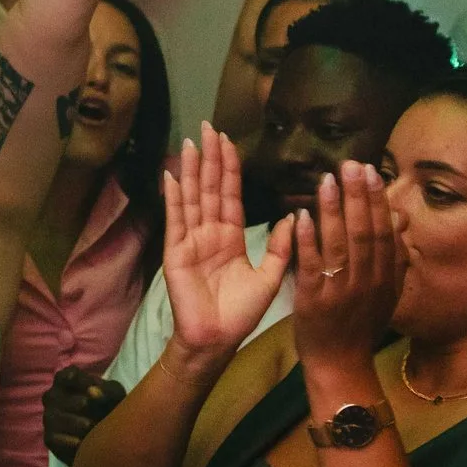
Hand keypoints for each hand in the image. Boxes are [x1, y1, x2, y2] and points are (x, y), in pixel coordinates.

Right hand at [44, 367, 121, 465]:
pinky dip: (66, 440)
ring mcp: (50, 418)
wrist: (108, 437)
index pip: (62, 376)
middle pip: (53, 396)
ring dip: (71, 420)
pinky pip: (53, 438)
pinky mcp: (50, 438)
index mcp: (66, 382)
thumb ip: (106, 391)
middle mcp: (53, 398)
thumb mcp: (114, 396)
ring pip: (52, 417)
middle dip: (70, 400)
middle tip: (85, 403)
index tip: (87, 383)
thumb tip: (92, 391)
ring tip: (89, 425)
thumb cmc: (109, 406)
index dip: (70, 377)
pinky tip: (80, 442)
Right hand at [161, 123, 292, 356]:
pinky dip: (173, 197)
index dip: (230, 168)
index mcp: (232, 237)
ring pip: (194, 197)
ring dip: (192, 169)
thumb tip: (294, 216)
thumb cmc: (242, 313)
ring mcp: (191, 240)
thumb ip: (281, 246)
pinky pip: (176, 219)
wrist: (217, 339)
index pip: (232, 194)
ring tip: (192, 141)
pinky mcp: (176, 251)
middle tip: (209, 126)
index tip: (229, 141)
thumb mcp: (270, 277)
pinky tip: (172, 175)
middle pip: (211, 188)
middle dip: (211, 157)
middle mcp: (210, 233)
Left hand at [289, 162, 403, 371]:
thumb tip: (401, 220)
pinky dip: (308, 240)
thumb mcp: (385, 292)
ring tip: (327, 181)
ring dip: (333, 210)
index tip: (370, 172)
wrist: (340, 363)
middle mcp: (367, 281)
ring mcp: (341, 290)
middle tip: (350, 165)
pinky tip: (302, 216)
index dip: (377, 201)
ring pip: (340, 245)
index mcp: (385, 277)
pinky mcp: (314, 300)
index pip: (383, 232)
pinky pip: (311, 265)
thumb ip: (393, 258)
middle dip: (358, 197)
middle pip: (365, 233)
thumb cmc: (359, 324)